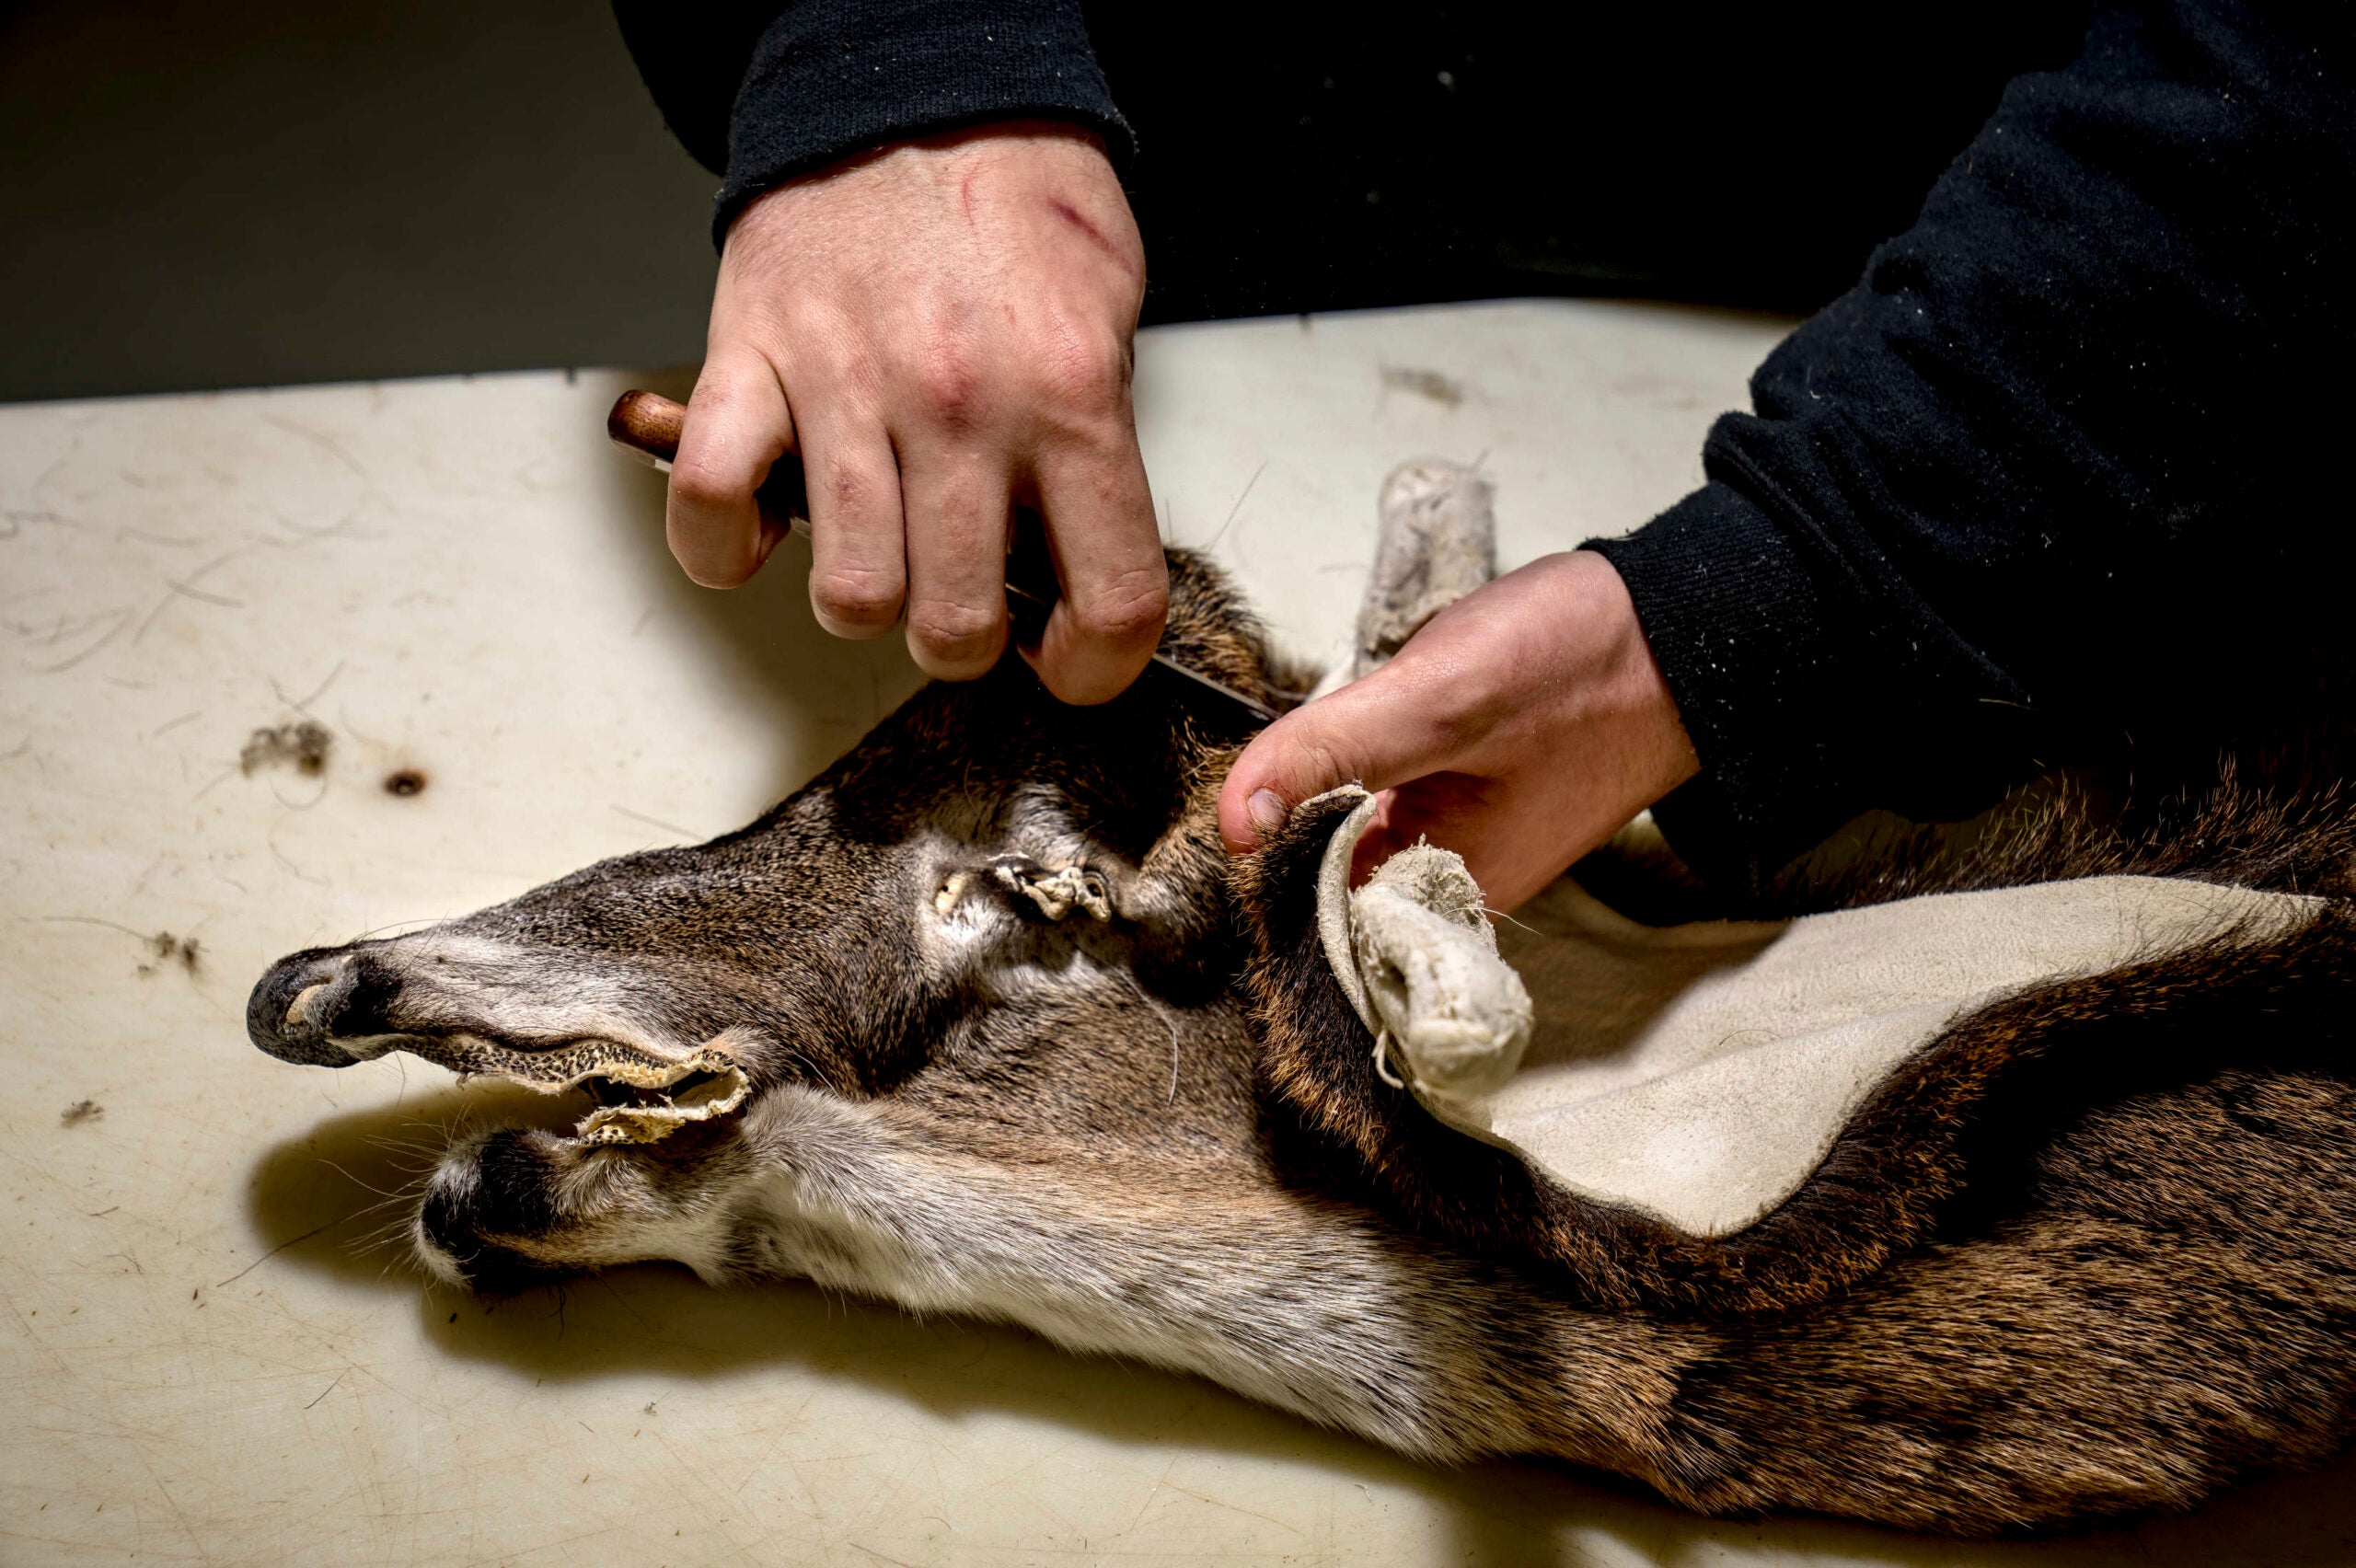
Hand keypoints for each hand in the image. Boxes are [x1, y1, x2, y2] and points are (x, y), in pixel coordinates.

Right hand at [668, 121, 1166, 703]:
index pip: (1108, 603)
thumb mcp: (1107, 322)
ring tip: (876, 552)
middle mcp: (962, 405)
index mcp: (1070, 398)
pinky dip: (722, 544)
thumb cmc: (1017, 203)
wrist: (916, 83)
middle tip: (963, 602)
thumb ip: (1096, 452)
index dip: (1094, 669)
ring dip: (863, 602)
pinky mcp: (751, 358)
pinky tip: (764, 529)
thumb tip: (1073, 573)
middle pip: (957, 629)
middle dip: (963, 643)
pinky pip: (714, 502)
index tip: (1070, 660)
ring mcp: (849, 387)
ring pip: (850, 595)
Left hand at [1218, 551, 1699, 909]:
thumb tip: (1235, 818)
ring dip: (1314, 799)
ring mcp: (1466, 845)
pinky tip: (1343, 740)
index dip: (1254, 867)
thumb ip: (1333, 752)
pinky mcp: (1472, 804)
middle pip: (1323, 880)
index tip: (1219, 822)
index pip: (1312, 916)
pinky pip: (1384, 810)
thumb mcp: (1443, 699)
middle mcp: (1455, 888)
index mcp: (1448, 893)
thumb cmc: (1582, 665)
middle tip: (1250, 774)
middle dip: (1280, 830)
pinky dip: (1354, 779)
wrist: (1692, 627)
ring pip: (1348, 838)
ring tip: (1289, 754)